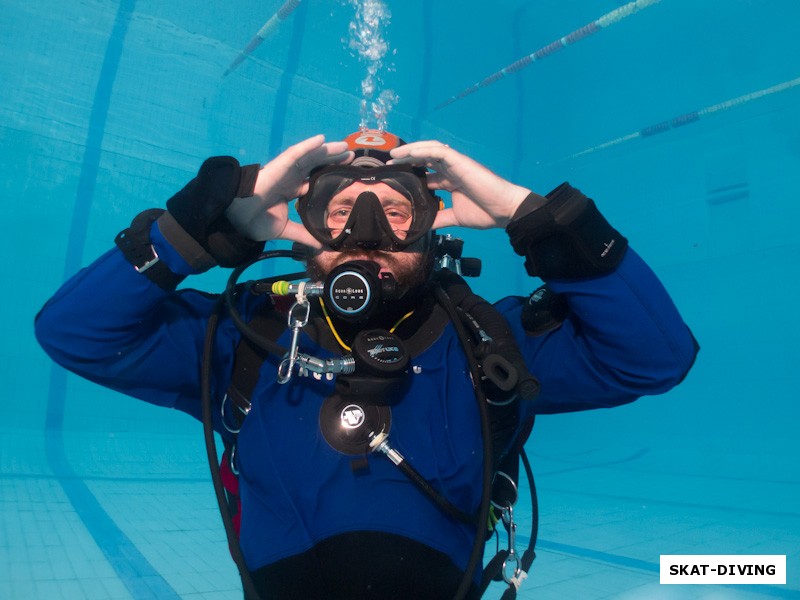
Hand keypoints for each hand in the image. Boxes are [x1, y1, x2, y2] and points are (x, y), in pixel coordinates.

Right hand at [225, 135, 352, 246]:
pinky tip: (322, 140)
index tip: (347, 174)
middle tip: (351, 155)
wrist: (237, 216)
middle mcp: (291, 178)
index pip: (315, 179)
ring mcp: (285, 171)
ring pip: (310, 156)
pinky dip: (308, 146)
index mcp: (292, 190)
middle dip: (333, 159)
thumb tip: (322, 247)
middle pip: (316, 165)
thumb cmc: (255, 221)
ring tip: (344, 145)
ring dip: (326, 150)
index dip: (330, 175)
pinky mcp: (279, 166)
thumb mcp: (286, 230)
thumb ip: (304, 235)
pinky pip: (296, 153)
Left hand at [388, 141, 534, 229]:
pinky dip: (423, 150)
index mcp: (450, 181)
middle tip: (389, 162)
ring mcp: (456, 164)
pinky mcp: (461, 162)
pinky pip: (439, 151)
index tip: (394, 178)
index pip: (426, 173)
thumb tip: (420, 226)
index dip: (410, 173)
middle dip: (406, 159)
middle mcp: (451, 170)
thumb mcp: (455, 218)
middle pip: (425, 158)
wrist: (505, 211)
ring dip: (411, 150)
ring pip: (429, 150)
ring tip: (394, 155)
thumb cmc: (485, 213)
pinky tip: (409, 153)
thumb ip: (438, 218)